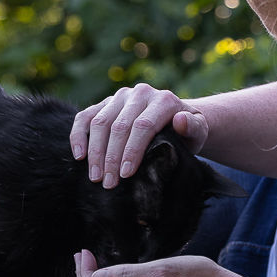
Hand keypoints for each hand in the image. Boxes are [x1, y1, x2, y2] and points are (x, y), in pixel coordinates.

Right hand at [70, 83, 207, 188]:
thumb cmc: (186, 133)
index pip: (143, 125)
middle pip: (119, 126)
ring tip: (95, 177)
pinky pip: (85, 117)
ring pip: (100, 122)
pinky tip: (79, 156)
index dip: (132, 150)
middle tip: (108, 183)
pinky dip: (79, 135)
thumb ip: (193, 127)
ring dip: (95, 152)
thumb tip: (180, 120)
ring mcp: (120, 96)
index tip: (126, 174)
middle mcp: (140, 93)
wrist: (175, 120)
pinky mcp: (104, 102)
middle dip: (111, 157)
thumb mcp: (198, 133)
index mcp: (163, 100)